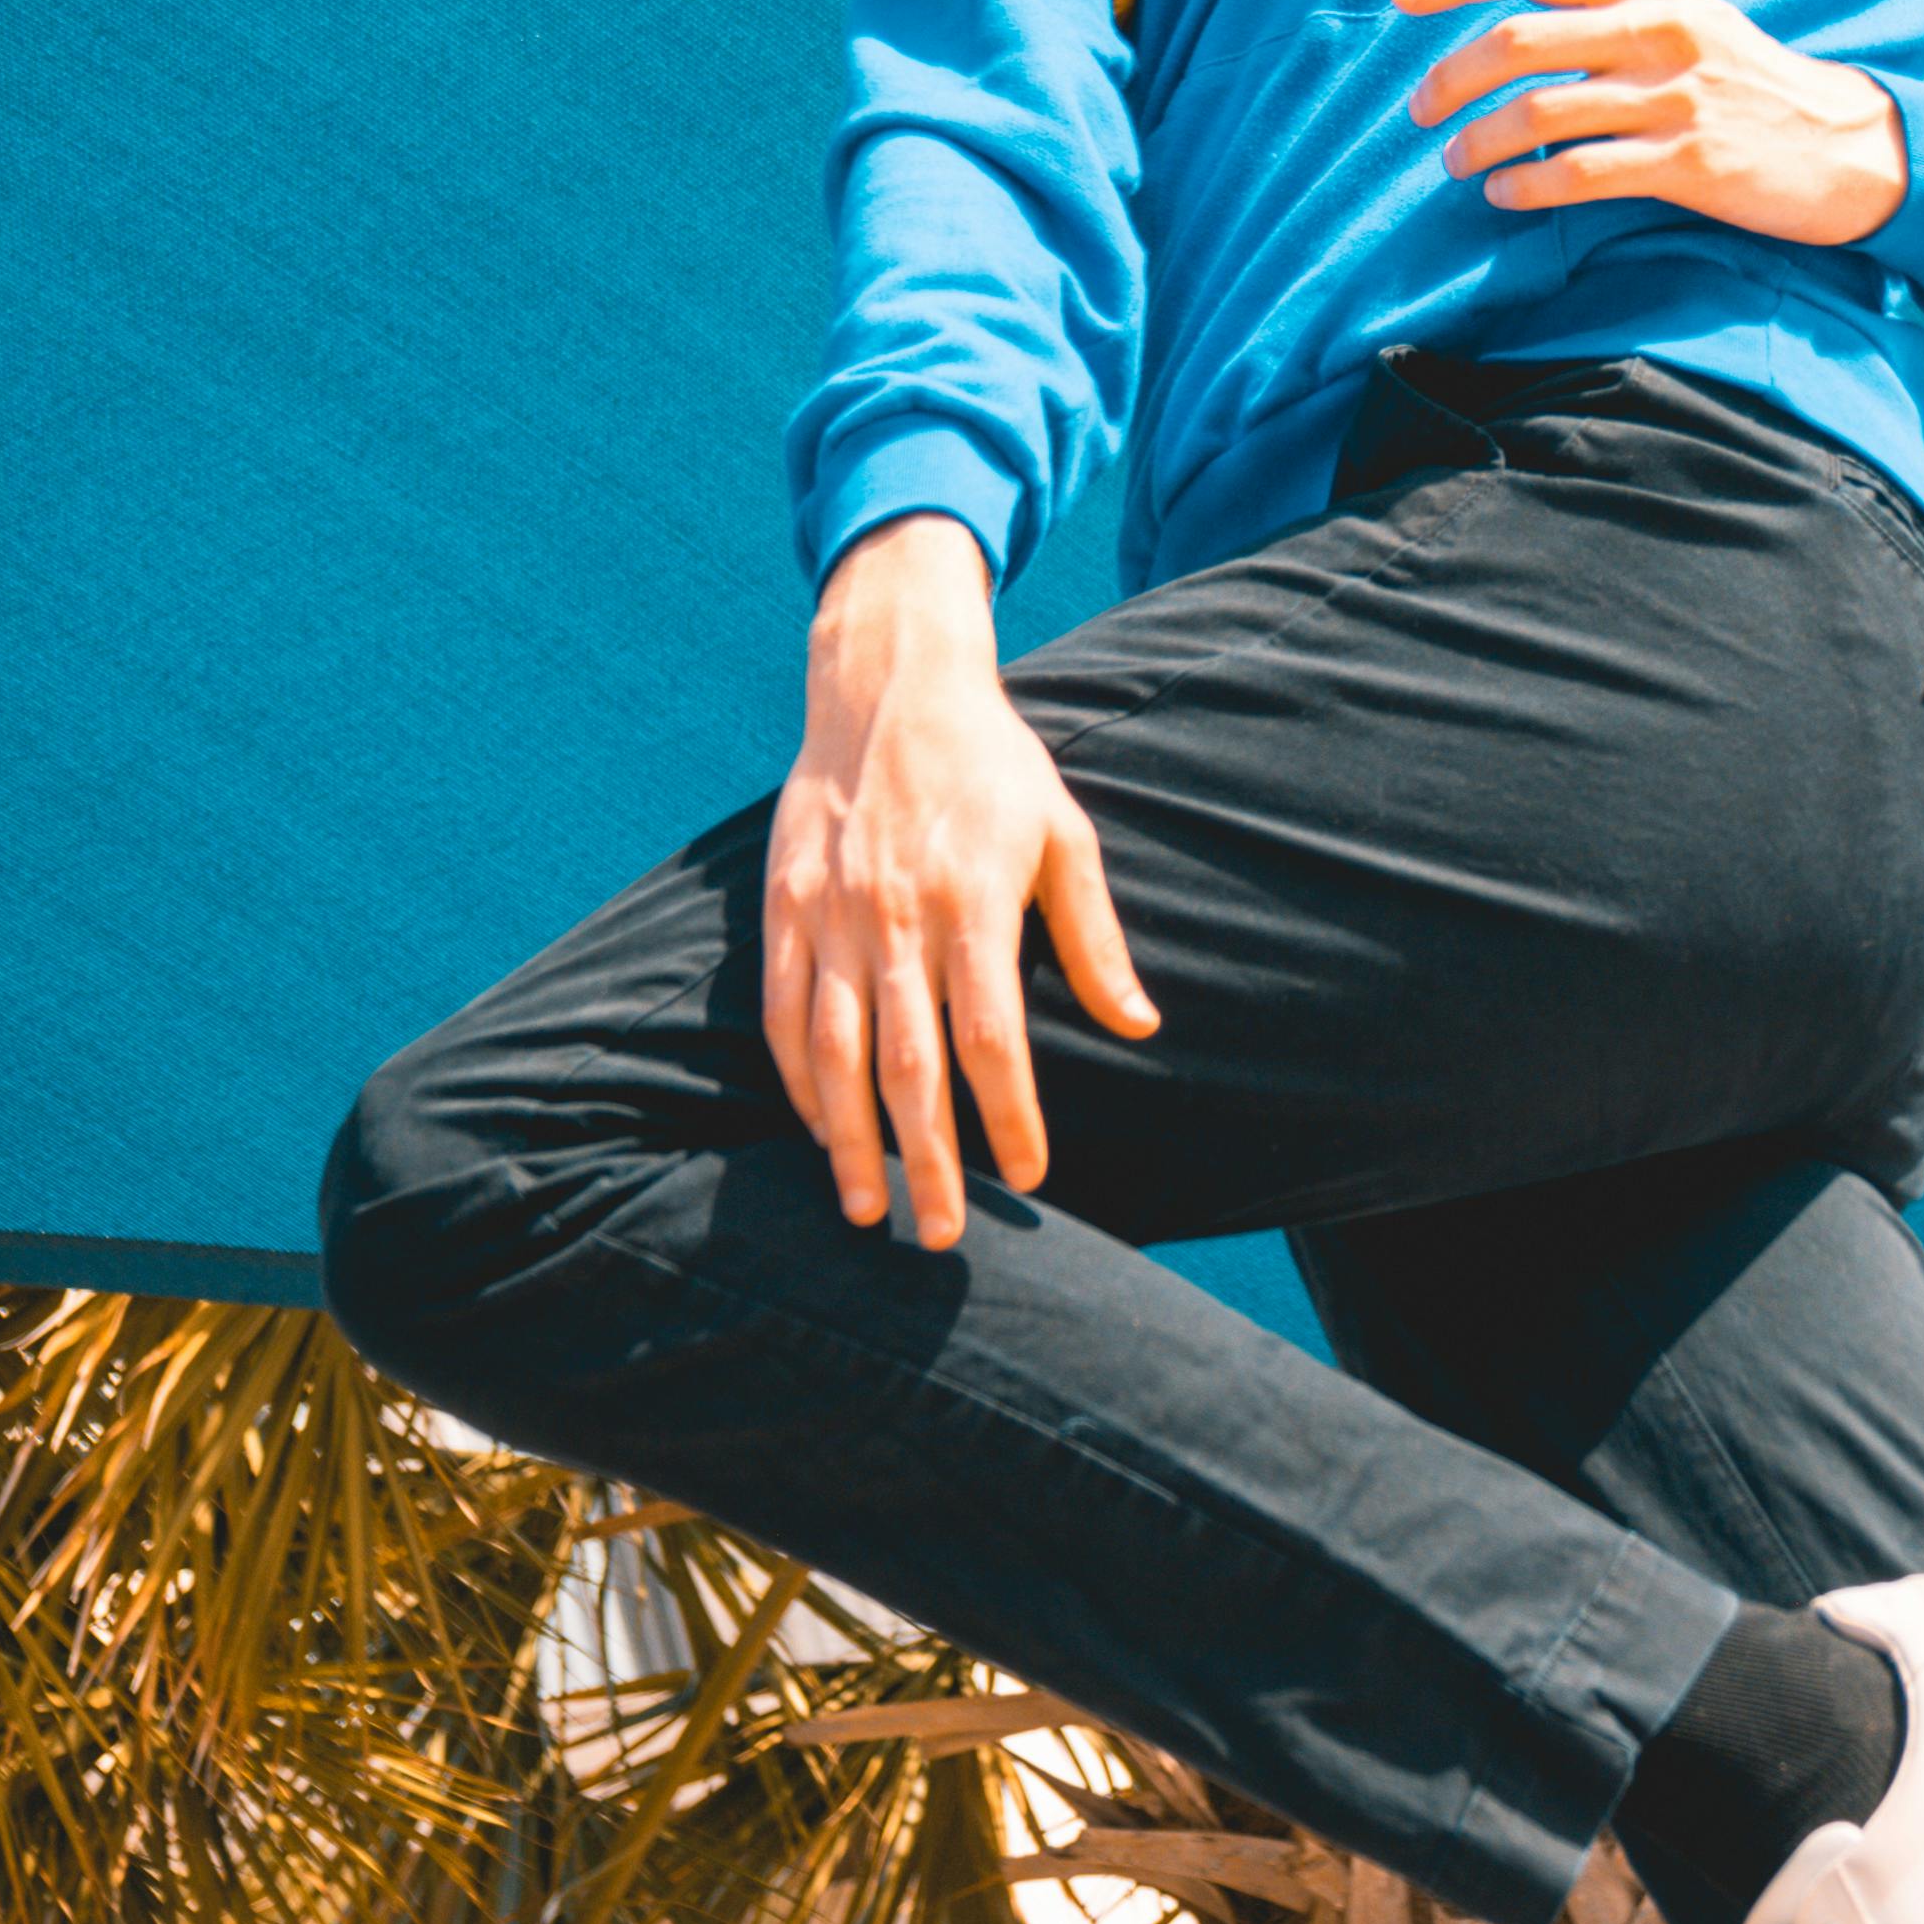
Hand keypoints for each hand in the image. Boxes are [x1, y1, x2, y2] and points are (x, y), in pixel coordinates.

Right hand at [765, 514, 1154, 1249]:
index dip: (1009, 1114)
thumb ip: (1094, 937)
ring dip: (848, 1140)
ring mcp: (831, 914)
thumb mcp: (1064, 834)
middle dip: (924, 1159)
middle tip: (938, 1238)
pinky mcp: (784, 906)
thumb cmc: (993, 766)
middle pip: (906, 1064)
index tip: (1030, 1176)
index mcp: (975, 901)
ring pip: (831, 1052)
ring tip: (865, 1209)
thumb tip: (1140, 1026)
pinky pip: (782, 1012)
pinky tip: (820, 1128)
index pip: (991, 1035)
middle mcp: (897, 916)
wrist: (889, 685)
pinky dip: (797, 1080)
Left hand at [1392, 0, 1907, 246]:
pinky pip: (1581, 174)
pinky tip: (1503, 195)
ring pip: (1540, 113)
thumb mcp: (1675, 7)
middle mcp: (1660, 28)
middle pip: (1519, 42)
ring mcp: (1675, 95)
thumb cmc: (1740, 73)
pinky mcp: (1688, 161)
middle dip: (1450, 78)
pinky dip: (1527, 187)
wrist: (1842, 144)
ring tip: (1455, 164)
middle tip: (1421, 113)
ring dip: (1479, 142)